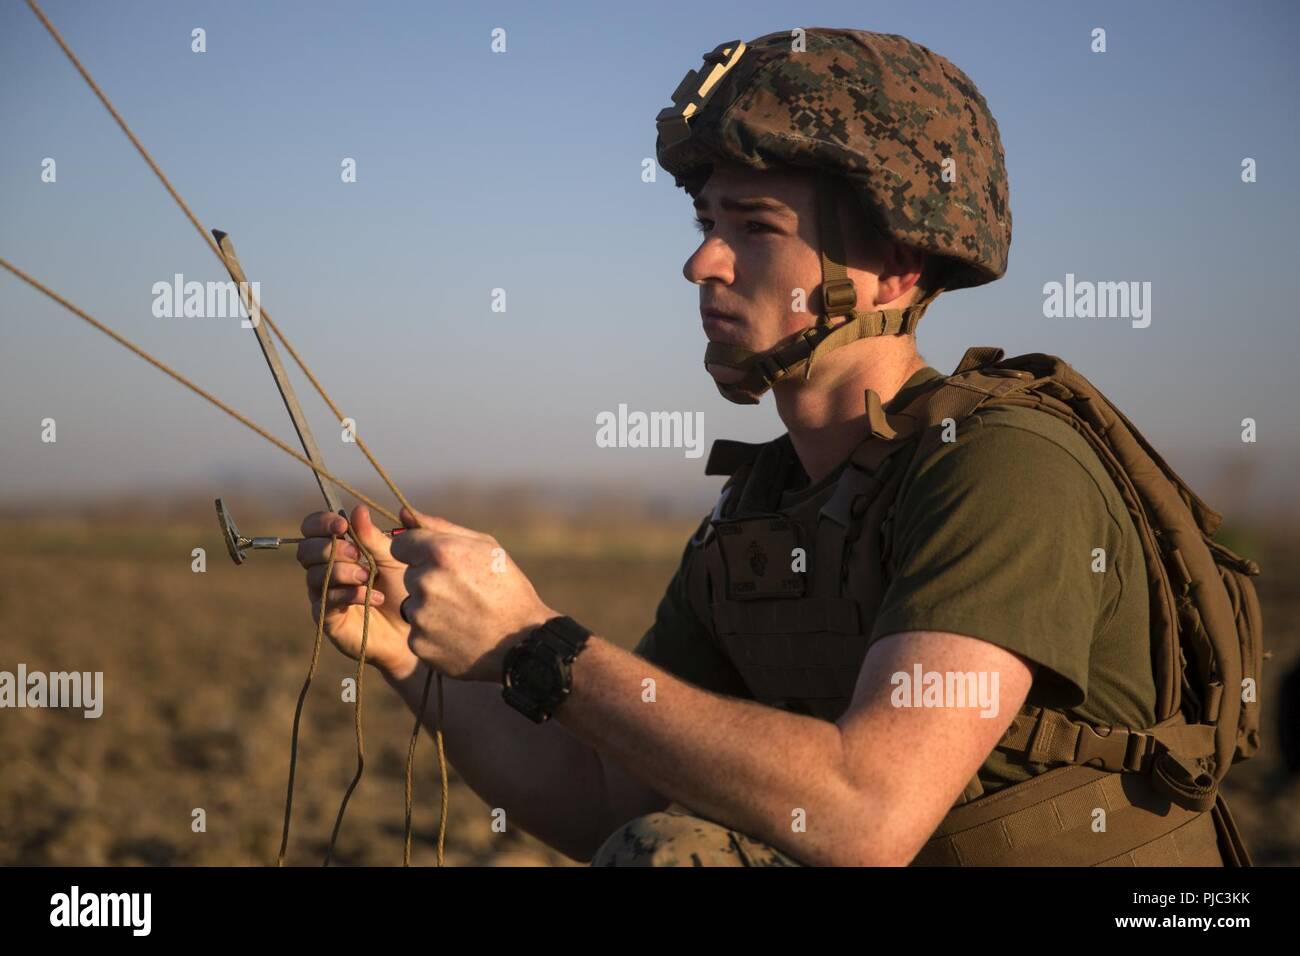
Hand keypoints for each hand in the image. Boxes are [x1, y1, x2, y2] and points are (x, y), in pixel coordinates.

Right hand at [296, 505, 419, 679]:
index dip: (321, 523)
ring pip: (314, 575)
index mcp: (337, 549)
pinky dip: (349, 594)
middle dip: (331, 548)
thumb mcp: (392, 558)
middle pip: (305, 550)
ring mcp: (323, 594)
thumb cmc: (404, 588)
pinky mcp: (327, 619)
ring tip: (369, 577)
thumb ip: (373, 537)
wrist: (412, 627)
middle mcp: (324, 570)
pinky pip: (326, 601)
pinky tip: (373, 596)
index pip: (311, 528)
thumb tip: (357, 510)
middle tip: (358, 554)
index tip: (342, 525)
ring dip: (343, 571)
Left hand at [389, 506, 555, 682]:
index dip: (419, 553)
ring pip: (412, 604)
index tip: (438, 563)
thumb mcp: (485, 547)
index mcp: (441, 553)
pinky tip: (459, 633)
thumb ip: (441, 528)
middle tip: (461, 593)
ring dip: (430, 607)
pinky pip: (417, 631)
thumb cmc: (508, 589)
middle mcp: (426, 582)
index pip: (401, 545)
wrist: (522, 643)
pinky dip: (433, 632)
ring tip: (462, 615)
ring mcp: (420, 615)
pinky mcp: (418, 643)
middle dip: (428, 580)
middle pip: (409, 575)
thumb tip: (405, 513)